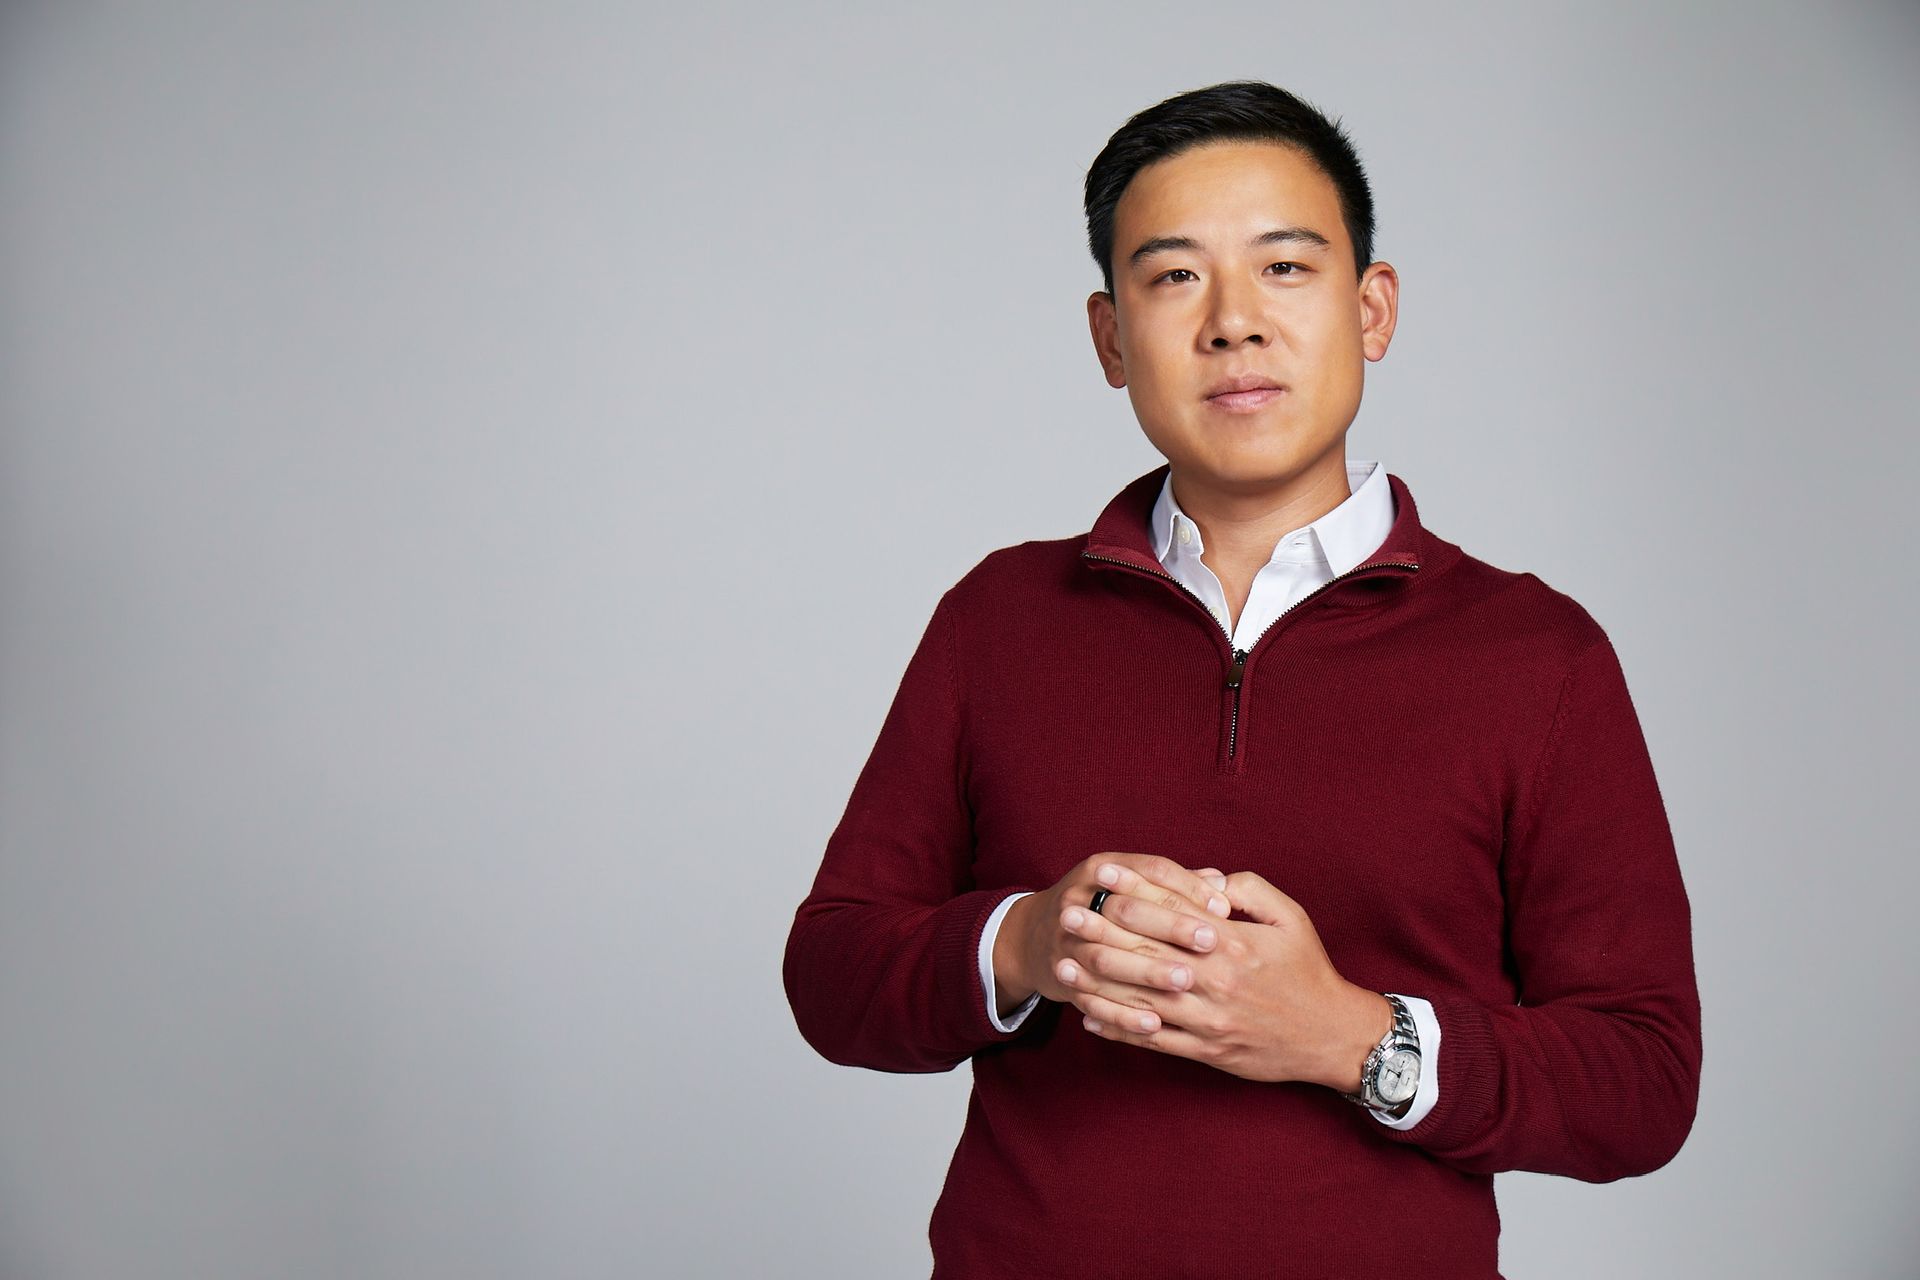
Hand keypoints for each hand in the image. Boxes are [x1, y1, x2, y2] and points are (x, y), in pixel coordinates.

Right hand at [993, 854, 1230, 1017]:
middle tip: (1210, 942)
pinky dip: (1121, 1013)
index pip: (1150, 870)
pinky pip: (1092, 998)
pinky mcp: (1060, 977)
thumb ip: (1176, 885)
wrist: (1036, 936)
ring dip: (1146, 970)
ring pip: (1107, 955)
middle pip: (1128, 909)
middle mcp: (1078, 898)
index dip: (1188, 887)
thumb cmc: (1102, 906)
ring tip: (1185, 981)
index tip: (1222, 908)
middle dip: (1170, 926)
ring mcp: (1065, 939)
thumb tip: (1221, 883)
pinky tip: (1154, 1024)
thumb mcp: (1130, 882)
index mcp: (1103, 869)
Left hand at [1063, 870, 1392, 1089]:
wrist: (1333, 1037)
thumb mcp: (1290, 917)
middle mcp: (1215, 982)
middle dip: (1100, 933)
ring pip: (1141, 1000)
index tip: (1100, 877)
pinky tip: (1089, 1016)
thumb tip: (1203, 878)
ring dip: (1097, 982)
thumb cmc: (1308, 970)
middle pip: (1145, 955)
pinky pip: (1154, 1041)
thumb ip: (1247, 890)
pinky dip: (1119, 1029)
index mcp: (1233, 944)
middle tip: (1066, 914)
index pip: (1169, 913)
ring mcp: (1208, 1021)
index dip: (1131, 893)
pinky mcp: (1207, 1052)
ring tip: (1062, 964)